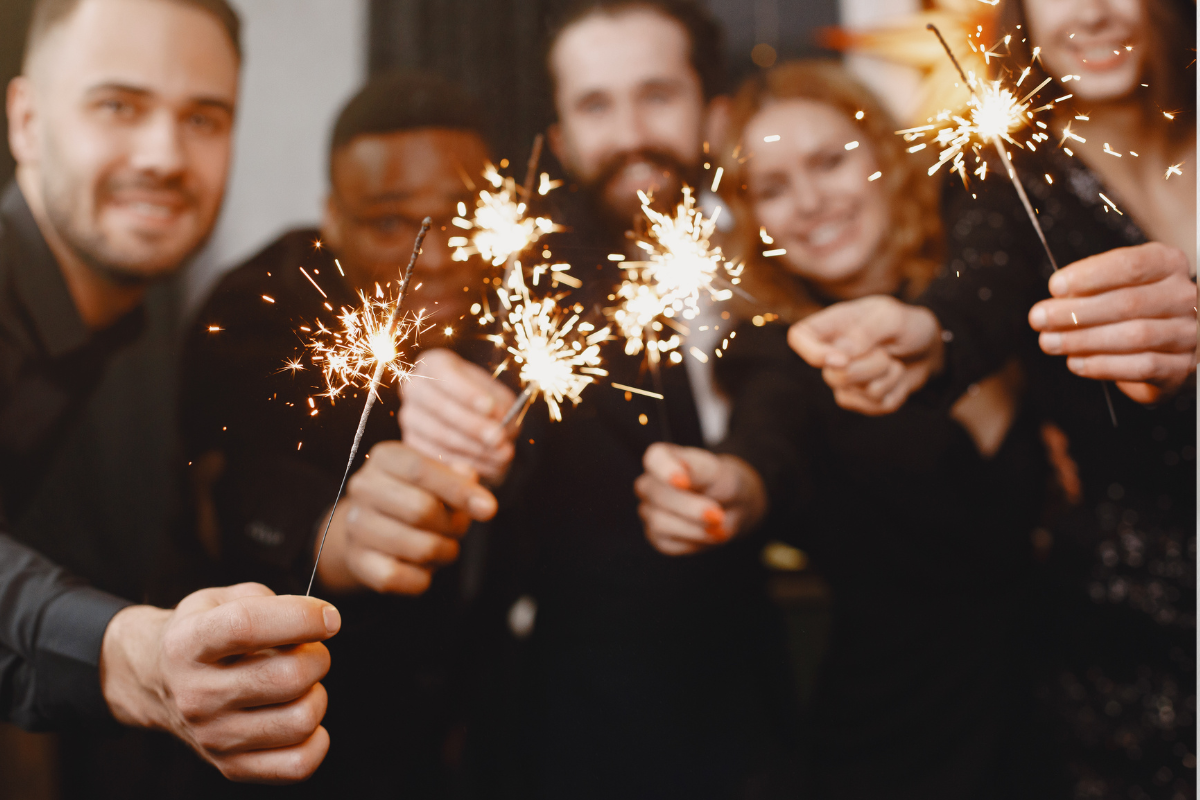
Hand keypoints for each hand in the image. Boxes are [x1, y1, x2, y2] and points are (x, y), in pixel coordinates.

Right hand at [99, 584, 339, 783]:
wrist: (155, 679)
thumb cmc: (204, 632)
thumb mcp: (222, 599)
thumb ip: (268, 601)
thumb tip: (318, 623)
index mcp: (188, 643)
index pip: (248, 626)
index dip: (301, 617)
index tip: (329, 617)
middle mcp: (196, 694)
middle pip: (287, 677)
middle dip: (318, 657)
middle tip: (311, 651)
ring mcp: (212, 736)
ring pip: (300, 720)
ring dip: (317, 695)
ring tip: (302, 684)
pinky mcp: (230, 766)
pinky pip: (298, 763)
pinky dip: (316, 739)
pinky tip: (301, 714)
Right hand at [316, 441, 496, 594]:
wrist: (368, 527)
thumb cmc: (414, 495)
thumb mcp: (436, 477)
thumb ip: (457, 477)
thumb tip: (473, 485)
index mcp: (385, 458)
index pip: (421, 470)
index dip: (459, 490)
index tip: (489, 509)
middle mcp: (363, 488)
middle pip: (421, 510)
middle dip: (453, 526)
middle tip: (459, 530)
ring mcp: (355, 525)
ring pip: (418, 547)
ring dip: (444, 552)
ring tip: (444, 547)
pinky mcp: (357, 561)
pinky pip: (399, 577)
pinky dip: (422, 578)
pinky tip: (423, 567)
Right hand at [400, 348, 517, 484]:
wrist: (477, 425)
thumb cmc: (489, 405)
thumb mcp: (500, 399)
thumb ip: (502, 409)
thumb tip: (499, 428)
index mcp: (433, 364)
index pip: (444, 374)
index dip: (467, 392)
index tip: (490, 408)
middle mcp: (413, 388)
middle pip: (438, 406)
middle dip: (472, 425)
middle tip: (499, 438)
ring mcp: (409, 418)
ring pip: (437, 435)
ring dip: (473, 448)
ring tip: (502, 455)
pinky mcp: (410, 446)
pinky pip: (434, 459)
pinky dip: (463, 466)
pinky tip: (487, 468)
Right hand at [634, 443, 766, 555]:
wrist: (730, 506)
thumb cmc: (721, 482)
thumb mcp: (717, 471)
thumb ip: (699, 471)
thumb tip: (681, 486)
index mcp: (661, 458)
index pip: (655, 459)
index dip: (666, 470)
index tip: (683, 481)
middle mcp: (649, 484)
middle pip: (660, 496)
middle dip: (691, 509)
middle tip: (718, 515)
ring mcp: (649, 511)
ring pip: (661, 523)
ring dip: (695, 529)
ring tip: (720, 528)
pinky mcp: (656, 537)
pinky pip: (669, 544)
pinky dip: (694, 542)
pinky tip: (708, 534)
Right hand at [787, 295, 943, 414]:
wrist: (930, 347)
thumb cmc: (907, 325)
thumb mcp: (892, 317)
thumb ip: (865, 332)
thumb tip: (839, 356)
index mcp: (832, 326)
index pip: (799, 338)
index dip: (811, 352)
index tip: (840, 359)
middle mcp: (832, 354)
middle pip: (833, 375)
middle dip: (869, 368)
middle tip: (887, 353)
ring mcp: (845, 380)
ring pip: (853, 394)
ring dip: (886, 378)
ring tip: (893, 361)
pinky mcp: (861, 400)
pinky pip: (875, 406)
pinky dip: (896, 391)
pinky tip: (897, 376)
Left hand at [1029, 242, 1196, 403]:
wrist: (1169, 344)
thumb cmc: (1133, 308)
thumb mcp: (1115, 285)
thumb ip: (1091, 287)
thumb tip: (1057, 298)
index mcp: (1168, 264)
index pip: (1131, 265)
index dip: (1090, 276)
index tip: (1055, 286)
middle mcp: (1184, 296)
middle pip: (1129, 302)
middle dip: (1076, 312)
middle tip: (1039, 318)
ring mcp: (1187, 332)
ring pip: (1134, 336)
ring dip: (1083, 340)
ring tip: (1049, 342)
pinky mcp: (1181, 367)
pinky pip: (1142, 367)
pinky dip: (1103, 365)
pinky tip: (1076, 362)